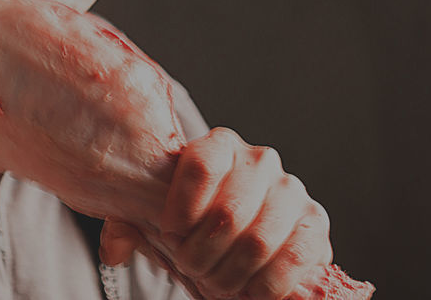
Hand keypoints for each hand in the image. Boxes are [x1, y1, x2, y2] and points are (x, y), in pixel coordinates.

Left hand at [101, 128, 331, 299]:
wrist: (246, 244)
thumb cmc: (200, 227)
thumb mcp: (163, 220)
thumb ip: (133, 224)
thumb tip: (114, 248)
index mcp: (220, 145)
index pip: (200, 165)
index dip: (180, 210)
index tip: (170, 236)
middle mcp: (259, 160)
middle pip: (226, 212)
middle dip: (202, 255)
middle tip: (194, 270)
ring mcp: (292, 190)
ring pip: (256, 239)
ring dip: (230, 274)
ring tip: (218, 283)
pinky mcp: (316, 224)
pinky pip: (294, 257)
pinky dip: (266, 282)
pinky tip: (251, 290)